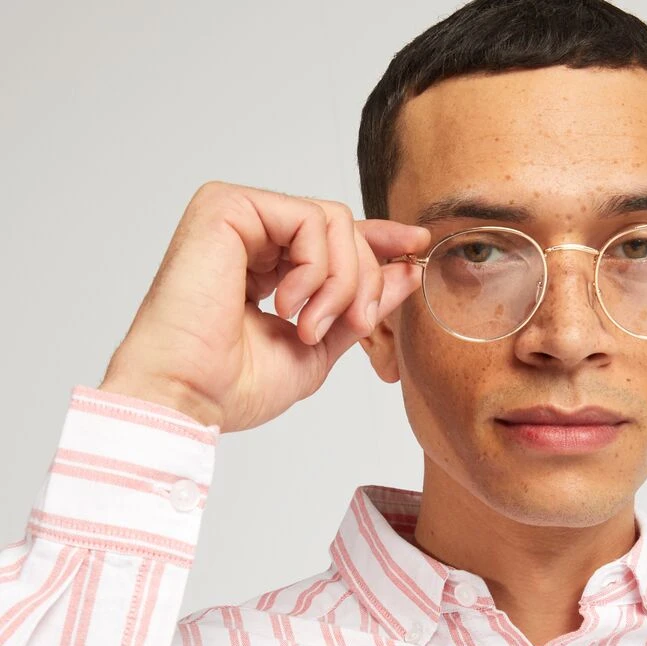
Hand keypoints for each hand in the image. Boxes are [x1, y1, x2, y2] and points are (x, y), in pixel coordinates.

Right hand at [98, 181, 430, 431]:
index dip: (379, 241)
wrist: (187, 396)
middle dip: (365, 283)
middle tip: (355, 328)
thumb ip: (358, 310)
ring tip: (310, 328)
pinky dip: (316, 268)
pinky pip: (310, 219)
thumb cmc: (233, 386)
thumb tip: (406, 271)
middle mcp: (249, 236)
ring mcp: (237, 217)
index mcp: (265, 267)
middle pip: (344, 231)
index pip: (332, 239)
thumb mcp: (316, 350)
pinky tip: (289, 305)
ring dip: (342, 283)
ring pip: (334, 222)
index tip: (416, 249)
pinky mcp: (226, 206)